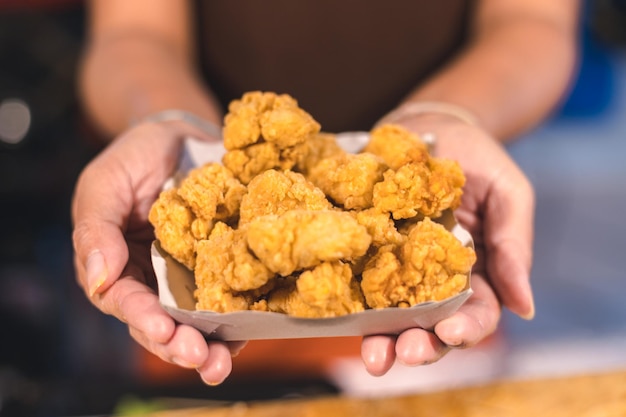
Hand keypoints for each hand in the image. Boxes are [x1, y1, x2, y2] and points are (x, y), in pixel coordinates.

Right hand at [71, 121, 242, 384]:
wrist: (180, 136)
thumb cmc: (135, 158)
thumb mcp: (104, 185)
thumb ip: (96, 231)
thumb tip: (98, 280)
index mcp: (120, 268)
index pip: (126, 302)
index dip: (143, 319)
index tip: (162, 330)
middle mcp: (155, 281)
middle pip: (163, 324)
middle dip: (179, 345)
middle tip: (199, 358)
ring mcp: (191, 278)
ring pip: (197, 322)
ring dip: (209, 347)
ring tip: (220, 363)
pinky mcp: (223, 269)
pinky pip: (231, 299)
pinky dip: (239, 321)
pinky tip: (250, 334)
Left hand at [361, 115, 534, 375]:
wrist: (427, 124)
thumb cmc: (475, 156)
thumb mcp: (507, 192)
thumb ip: (514, 246)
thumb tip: (525, 308)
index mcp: (475, 271)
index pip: (477, 312)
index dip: (467, 328)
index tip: (451, 332)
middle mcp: (434, 278)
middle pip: (431, 325)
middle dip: (422, 345)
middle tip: (407, 353)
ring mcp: (397, 268)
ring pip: (393, 316)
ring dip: (384, 340)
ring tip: (376, 356)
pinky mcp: (367, 251)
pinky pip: (359, 283)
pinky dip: (353, 305)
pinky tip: (344, 318)